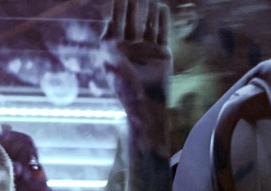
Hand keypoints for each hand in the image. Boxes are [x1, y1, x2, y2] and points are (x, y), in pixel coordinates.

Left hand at [101, 0, 171, 115]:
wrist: (146, 102)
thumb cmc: (125, 84)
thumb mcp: (110, 60)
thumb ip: (108, 40)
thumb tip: (108, 20)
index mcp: (115, 51)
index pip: (115, 24)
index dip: (117, 9)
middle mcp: (130, 49)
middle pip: (131, 22)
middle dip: (132, 6)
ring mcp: (146, 50)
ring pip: (147, 25)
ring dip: (147, 11)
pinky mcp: (161, 53)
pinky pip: (161, 32)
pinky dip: (162, 20)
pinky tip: (161, 7)